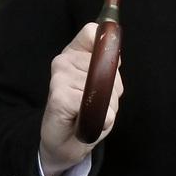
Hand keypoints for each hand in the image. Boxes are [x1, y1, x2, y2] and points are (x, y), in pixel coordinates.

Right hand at [39, 22, 124, 175]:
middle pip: (108, 66)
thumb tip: (116, 57)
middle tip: (95, 103)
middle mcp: (63, 60)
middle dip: (112, 90)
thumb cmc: (85, 113)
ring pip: (104, 87)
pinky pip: (94, 103)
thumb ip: (107, 68)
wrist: (64, 144)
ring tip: (90, 113)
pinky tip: (84, 121)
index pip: (93, 32)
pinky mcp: (59, 95)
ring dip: (106, 107)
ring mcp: (59, 76)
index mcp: (74, 53)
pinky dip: (99, 119)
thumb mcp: (102, 86)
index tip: (105, 68)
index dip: (107, 51)